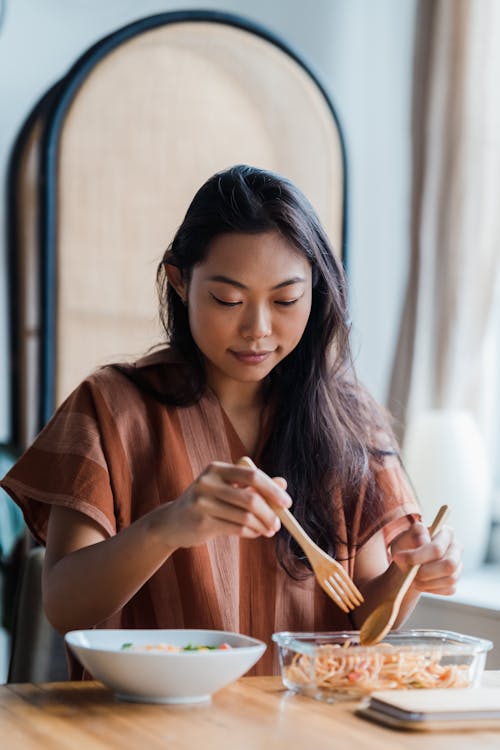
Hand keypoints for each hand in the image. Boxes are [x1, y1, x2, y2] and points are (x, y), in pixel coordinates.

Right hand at [159, 461, 291, 548]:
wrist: (172, 522)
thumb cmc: (207, 503)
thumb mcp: (228, 489)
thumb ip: (253, 485)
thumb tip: (283, 483)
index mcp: (217, 468)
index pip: (251, 475)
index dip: (272, 489)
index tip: (286, 502)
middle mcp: (208, 481)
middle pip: (250, 498)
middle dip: (270, 513)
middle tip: (278, 524)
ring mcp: (202, 501)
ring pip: (244, 516)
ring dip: (262, 526)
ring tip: (268, 531)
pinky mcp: (202, 521)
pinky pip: (236, 528)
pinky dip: (250, 532)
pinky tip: (254, 533)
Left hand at [390, 521, 461, 594]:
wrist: (407, 561)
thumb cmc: (407, 545)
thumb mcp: (405, 536)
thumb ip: (414, 534)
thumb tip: (423, 541)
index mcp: (446, 532)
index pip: (437, 548)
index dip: (418, 556)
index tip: (400, 558)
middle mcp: (456, 548)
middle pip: (449, 565)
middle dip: (426, 572)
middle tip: (410, 574)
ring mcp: (458, 565)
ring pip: (450, 579)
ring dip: (427, 582)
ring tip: (412, 578)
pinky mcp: (455, 581)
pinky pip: (448, 589)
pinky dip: (431, 589)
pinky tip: (421, 582)